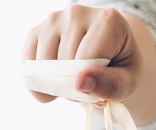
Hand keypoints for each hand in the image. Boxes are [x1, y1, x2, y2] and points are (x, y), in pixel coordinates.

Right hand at [22, 5, 141, 104]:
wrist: (110, 54)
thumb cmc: (121, 69)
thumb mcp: (128, 82)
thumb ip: (110, 84)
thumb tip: (79, 83)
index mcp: (109, 20)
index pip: (87, 59)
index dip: (89, 85)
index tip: (99, 91)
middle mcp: (78, 13)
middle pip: (65, 64)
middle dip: (74, 87)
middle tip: (88, 88)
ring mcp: (54, 19)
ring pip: (44, 66)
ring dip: (56, 86)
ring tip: (73, 82)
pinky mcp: (37, 31)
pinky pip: (28, 64)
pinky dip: (36, 83)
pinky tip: (52, 85)